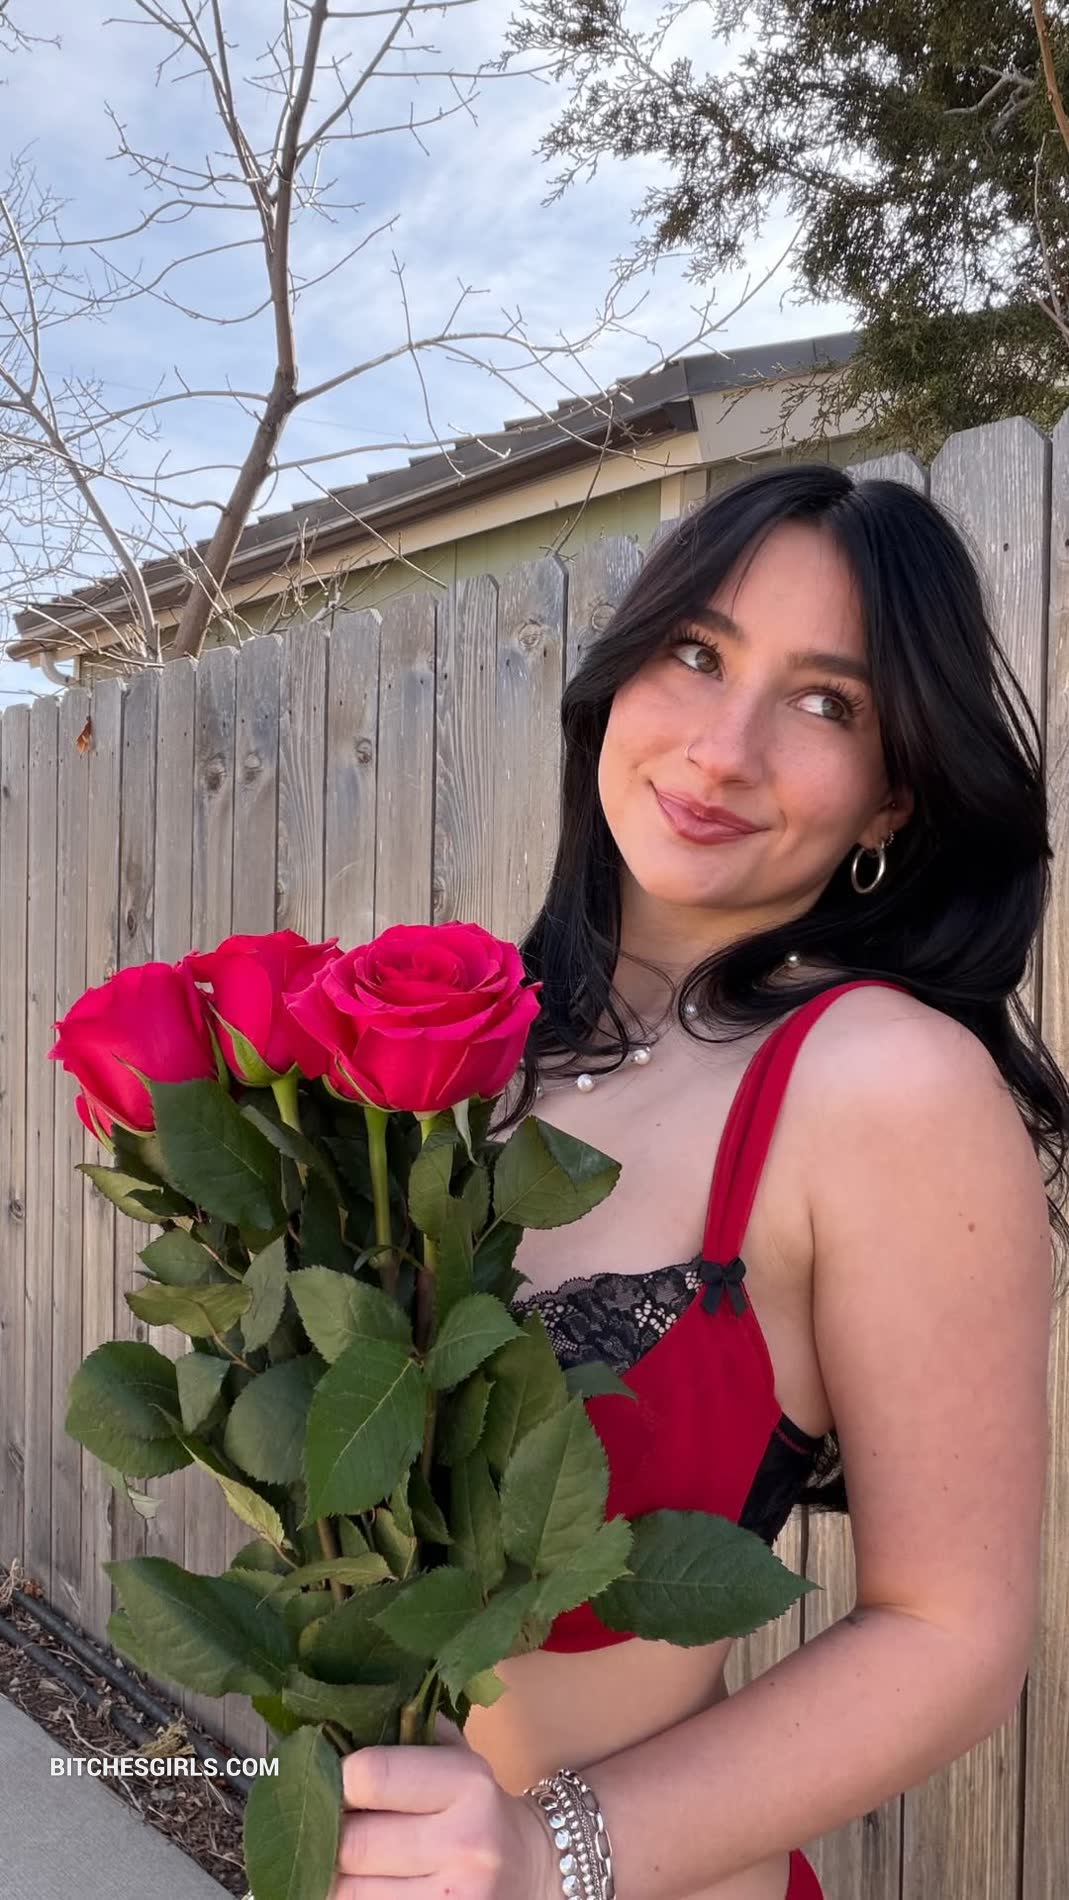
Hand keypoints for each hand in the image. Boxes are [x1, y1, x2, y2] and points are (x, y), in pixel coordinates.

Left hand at [329, 1723, 557, 1899]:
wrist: (530, 1866)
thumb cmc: (475, 1803)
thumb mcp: (455, 1754)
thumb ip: (405, 1732)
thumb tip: (335, 1724)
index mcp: (467, 1783)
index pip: (370, 1776)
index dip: (338, 1777)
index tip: (332, 1778)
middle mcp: (465, 1843)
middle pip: (352, 1843)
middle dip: (328, 1832)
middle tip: (323, 1820)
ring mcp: (453, 1898)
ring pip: (350, 1891)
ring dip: (334, 1873)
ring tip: (339, 1855)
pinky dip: (352, 1897)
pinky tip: (362, 1882)